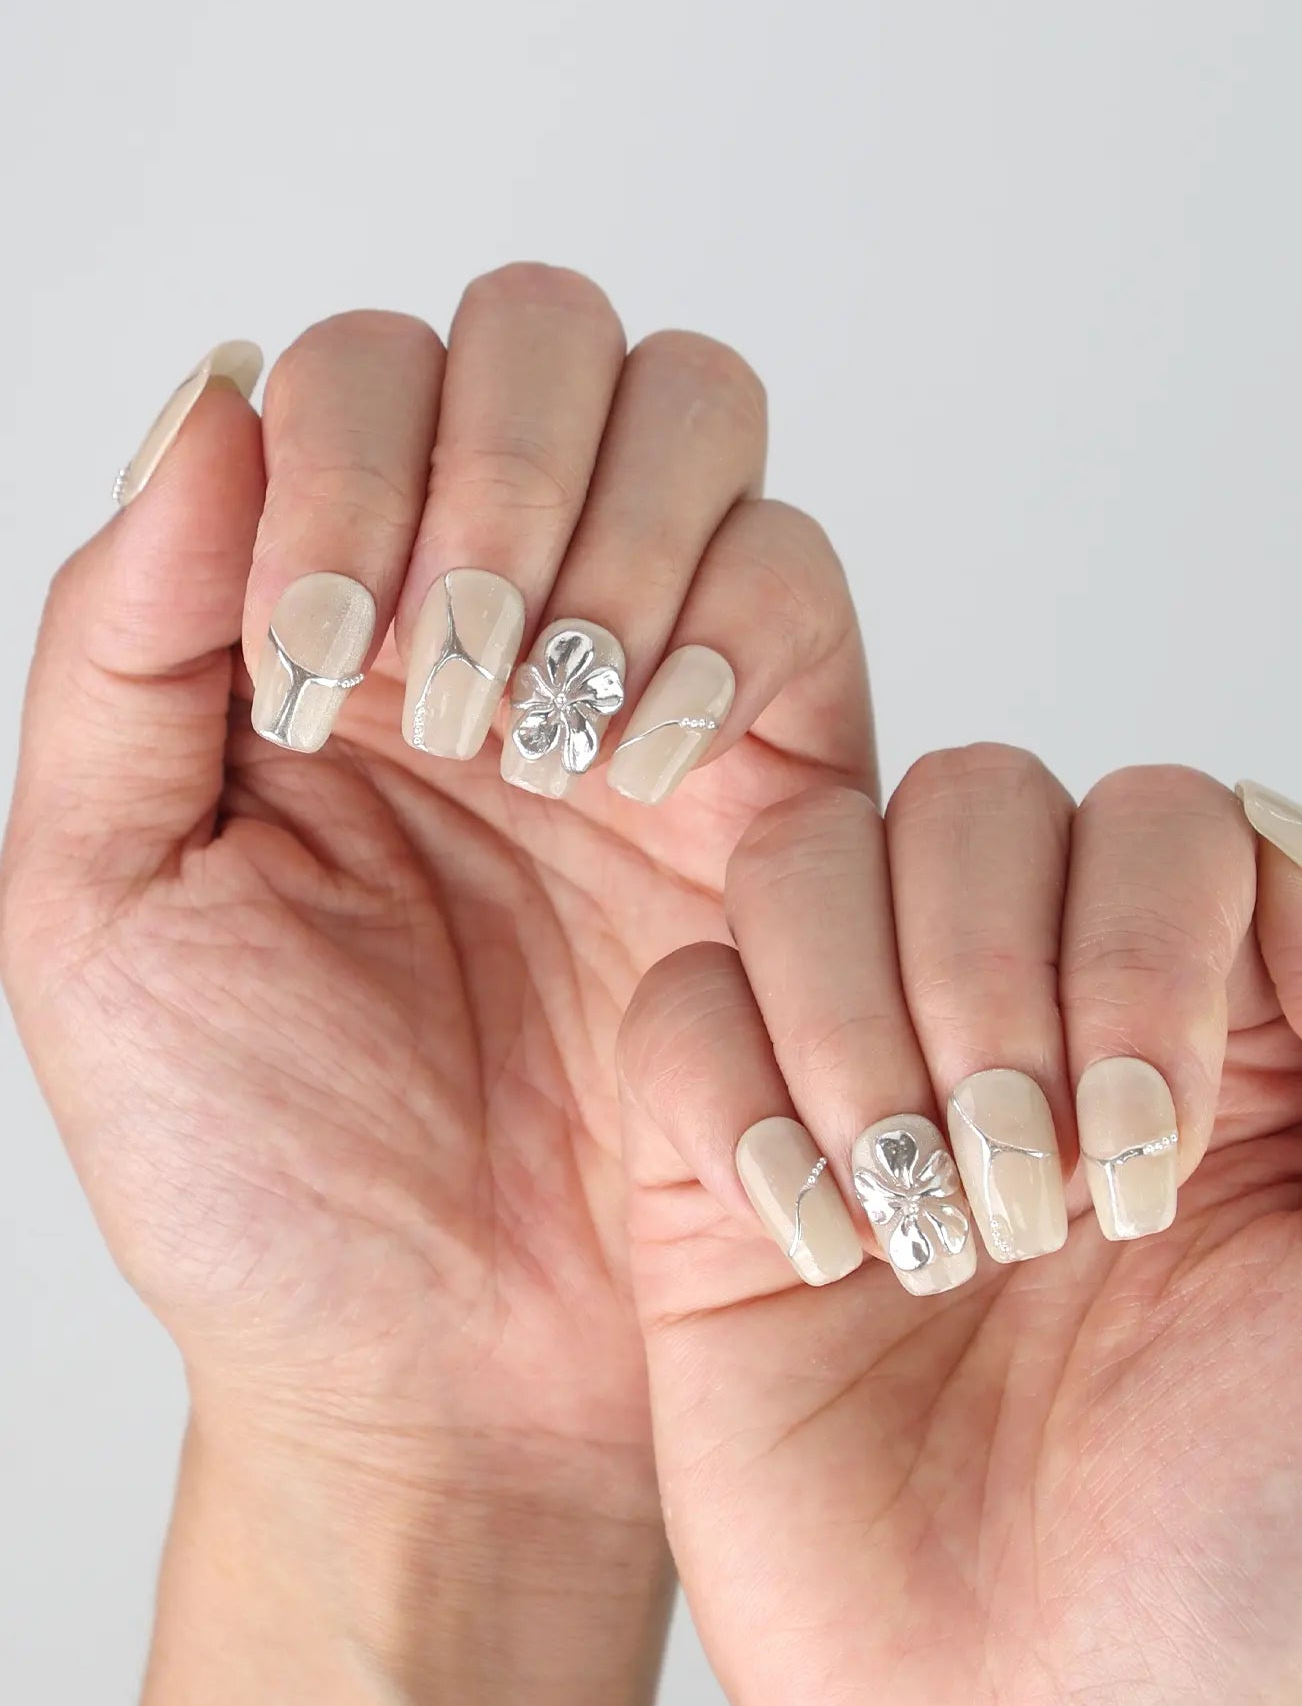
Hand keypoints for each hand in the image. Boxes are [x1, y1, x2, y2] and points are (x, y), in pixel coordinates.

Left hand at [0, 265, 871, 1705]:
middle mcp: (494, 616)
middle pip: (548, 333)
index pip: (361, 376)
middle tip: (453, 677)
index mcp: (318, 626)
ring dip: (616, 529)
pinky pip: (800, 590)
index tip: (312, 674)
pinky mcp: (786, 778)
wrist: (440, 1372)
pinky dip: (729, 630)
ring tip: (547, 734)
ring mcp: (650, 680)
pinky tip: (650, 767)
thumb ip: (125, 638)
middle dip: (501, 462)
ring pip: (696, 413)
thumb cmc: (259, 1165)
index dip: (348, 462)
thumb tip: (210, 395)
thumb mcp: (97, 900)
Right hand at [621, 749, 1301, 1705]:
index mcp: (1208, 1018)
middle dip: (995, 984)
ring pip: (808, 862)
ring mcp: (860, 1078)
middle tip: (1043, 1202)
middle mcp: (1027, 1014)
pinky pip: (680, 1007)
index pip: (1160, 814)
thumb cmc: (1260, 1547)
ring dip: (864, 1028)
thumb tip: (1298, 843)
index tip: (1158, 1158)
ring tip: (931, 1229)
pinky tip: (820, 1248)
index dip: (1147, 937)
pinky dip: (739, 1102)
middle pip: (971, 799)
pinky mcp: (718, 1167)